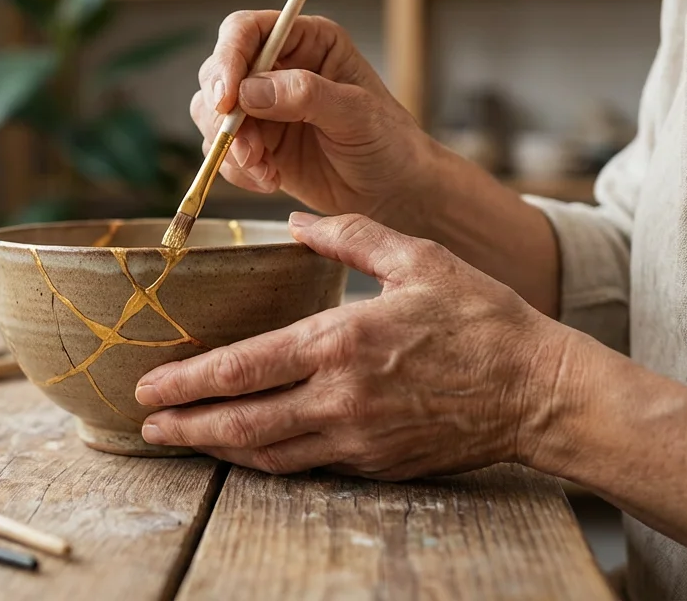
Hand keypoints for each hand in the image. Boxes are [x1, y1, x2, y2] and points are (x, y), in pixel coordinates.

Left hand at [134, 212, 582, 478]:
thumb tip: (296, 220)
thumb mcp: (417, 258)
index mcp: (341, 342)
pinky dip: (268, 459)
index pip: (243, 368)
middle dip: (186, 426)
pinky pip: (308, 465)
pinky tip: (248, 448)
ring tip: (182, 440)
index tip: (149, 386)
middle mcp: (340, 398)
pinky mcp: (378, 464)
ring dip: (218, 449)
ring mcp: (359, 439)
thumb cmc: (483, 319)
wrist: (541, 391)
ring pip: (268, 454)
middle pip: (242, 423)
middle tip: (145, 423)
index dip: (188, 382)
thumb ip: (350, 236)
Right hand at [192, 11, 431, 218]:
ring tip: (265, 170)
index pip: (246, 31)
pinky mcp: (256, 143)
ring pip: (212, 114)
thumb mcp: (356, 113)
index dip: (228, 58)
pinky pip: (222, 150)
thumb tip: (249, 92)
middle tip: (248, 149)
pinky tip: (269, 180)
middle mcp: (278, 68)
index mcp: (308, 42)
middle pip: (218, 72)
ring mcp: (263, 107)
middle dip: (224, 114)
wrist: (394, 192)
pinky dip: (236, 169)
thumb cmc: (389, 142)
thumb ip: (305, 95)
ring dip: (230, 146)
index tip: (226, 99)